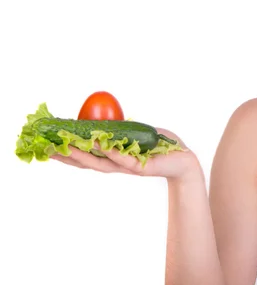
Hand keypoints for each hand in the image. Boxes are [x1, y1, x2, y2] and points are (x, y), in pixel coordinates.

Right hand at [50, 128, 202, 181]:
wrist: (183, 158)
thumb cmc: (159, 146)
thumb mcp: (133, 133)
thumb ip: (118, 129)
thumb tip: (101, 117)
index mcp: (113, 158)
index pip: (85, 157)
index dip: (66, 153)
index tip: (46, 146)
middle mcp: (117, 165)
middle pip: (87, 163)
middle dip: (67, 156)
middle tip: (47, 149)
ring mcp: (128, 167)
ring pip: (102, 163)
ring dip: (84, 155)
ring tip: (66, 147)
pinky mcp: (143, 167)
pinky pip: (125, 160)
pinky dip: (113, 153)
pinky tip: (102, 146)